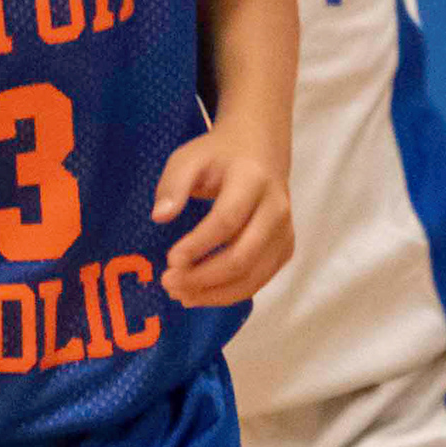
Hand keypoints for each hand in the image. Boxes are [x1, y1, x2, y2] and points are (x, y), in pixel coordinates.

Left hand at [155, 131, 292, 304]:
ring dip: (216, 293)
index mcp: (253, 181)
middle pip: (243, 257)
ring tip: (180, 295)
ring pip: (254, 277)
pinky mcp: (285, 250)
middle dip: (204, 277)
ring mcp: (285, 233)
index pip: (227, 221)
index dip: (199, 245)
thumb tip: (160, 217)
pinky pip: (259, 280)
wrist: (262, 151)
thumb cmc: (219, 156)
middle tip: (169, 283)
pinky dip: (229, 294)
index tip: (170, 261)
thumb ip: (173, 185)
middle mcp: (276, 210)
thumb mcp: (189, 158)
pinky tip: (201, 293)